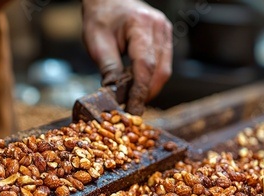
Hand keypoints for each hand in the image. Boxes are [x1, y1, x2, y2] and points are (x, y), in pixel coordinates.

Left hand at [82, 0, 172, 114]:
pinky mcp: (165, 38)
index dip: (140, 92)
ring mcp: (165, 31)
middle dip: (145, 93)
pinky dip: (151, 79)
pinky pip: (163, 65)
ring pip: (164, 71)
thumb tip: (115, 97)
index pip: (145, 66)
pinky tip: (136, 84)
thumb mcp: (97, 43)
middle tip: (130, 109)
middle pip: (159, 71)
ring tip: (132, 98)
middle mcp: (158, 27)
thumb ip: (109, 70)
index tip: (133, 110)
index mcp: (140, 25)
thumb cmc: (101, 17)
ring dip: (149, 88)